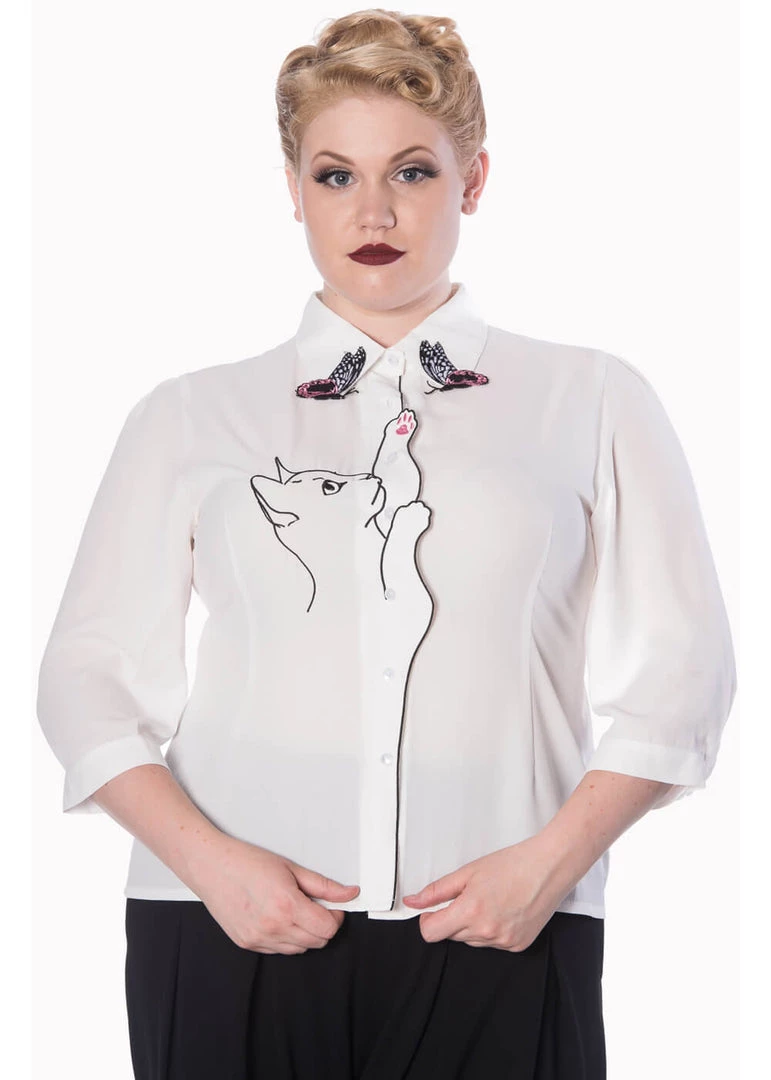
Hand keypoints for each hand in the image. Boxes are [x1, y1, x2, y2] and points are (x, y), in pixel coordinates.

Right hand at [192, 835, 360, 954]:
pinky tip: (277, 917)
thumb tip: (350, 894)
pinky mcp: (247, 944)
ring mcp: (259, 939)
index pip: (328, 929)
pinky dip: (285, 938)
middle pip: (317, 942)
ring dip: (305, 934)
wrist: (211, 867)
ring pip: (299, 950)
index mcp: (287, 906)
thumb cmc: (248, 862)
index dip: (335, 917)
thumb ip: (324, 886)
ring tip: (294, 909)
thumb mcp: (291, 868)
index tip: (332, 906)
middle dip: (323, 926)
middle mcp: (273, 928)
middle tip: (315, 906)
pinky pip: (278, 950)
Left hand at [402, 836, 561, 950]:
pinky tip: (503, 910)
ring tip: (491, 900)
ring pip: (471, 941)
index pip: (431, 933)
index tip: (433, 910)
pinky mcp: (518, 946)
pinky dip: (491, 930)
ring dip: (472, 925)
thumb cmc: (513, 864)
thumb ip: (437, 890)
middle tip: (470, 895)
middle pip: (451, 936)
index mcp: (470, 911)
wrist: (549, 868)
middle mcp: (486, 931)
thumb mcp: (468, 872)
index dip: (427, 920)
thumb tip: (412, 902)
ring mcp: (503, 942)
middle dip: (453, 918)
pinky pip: (492, 944)